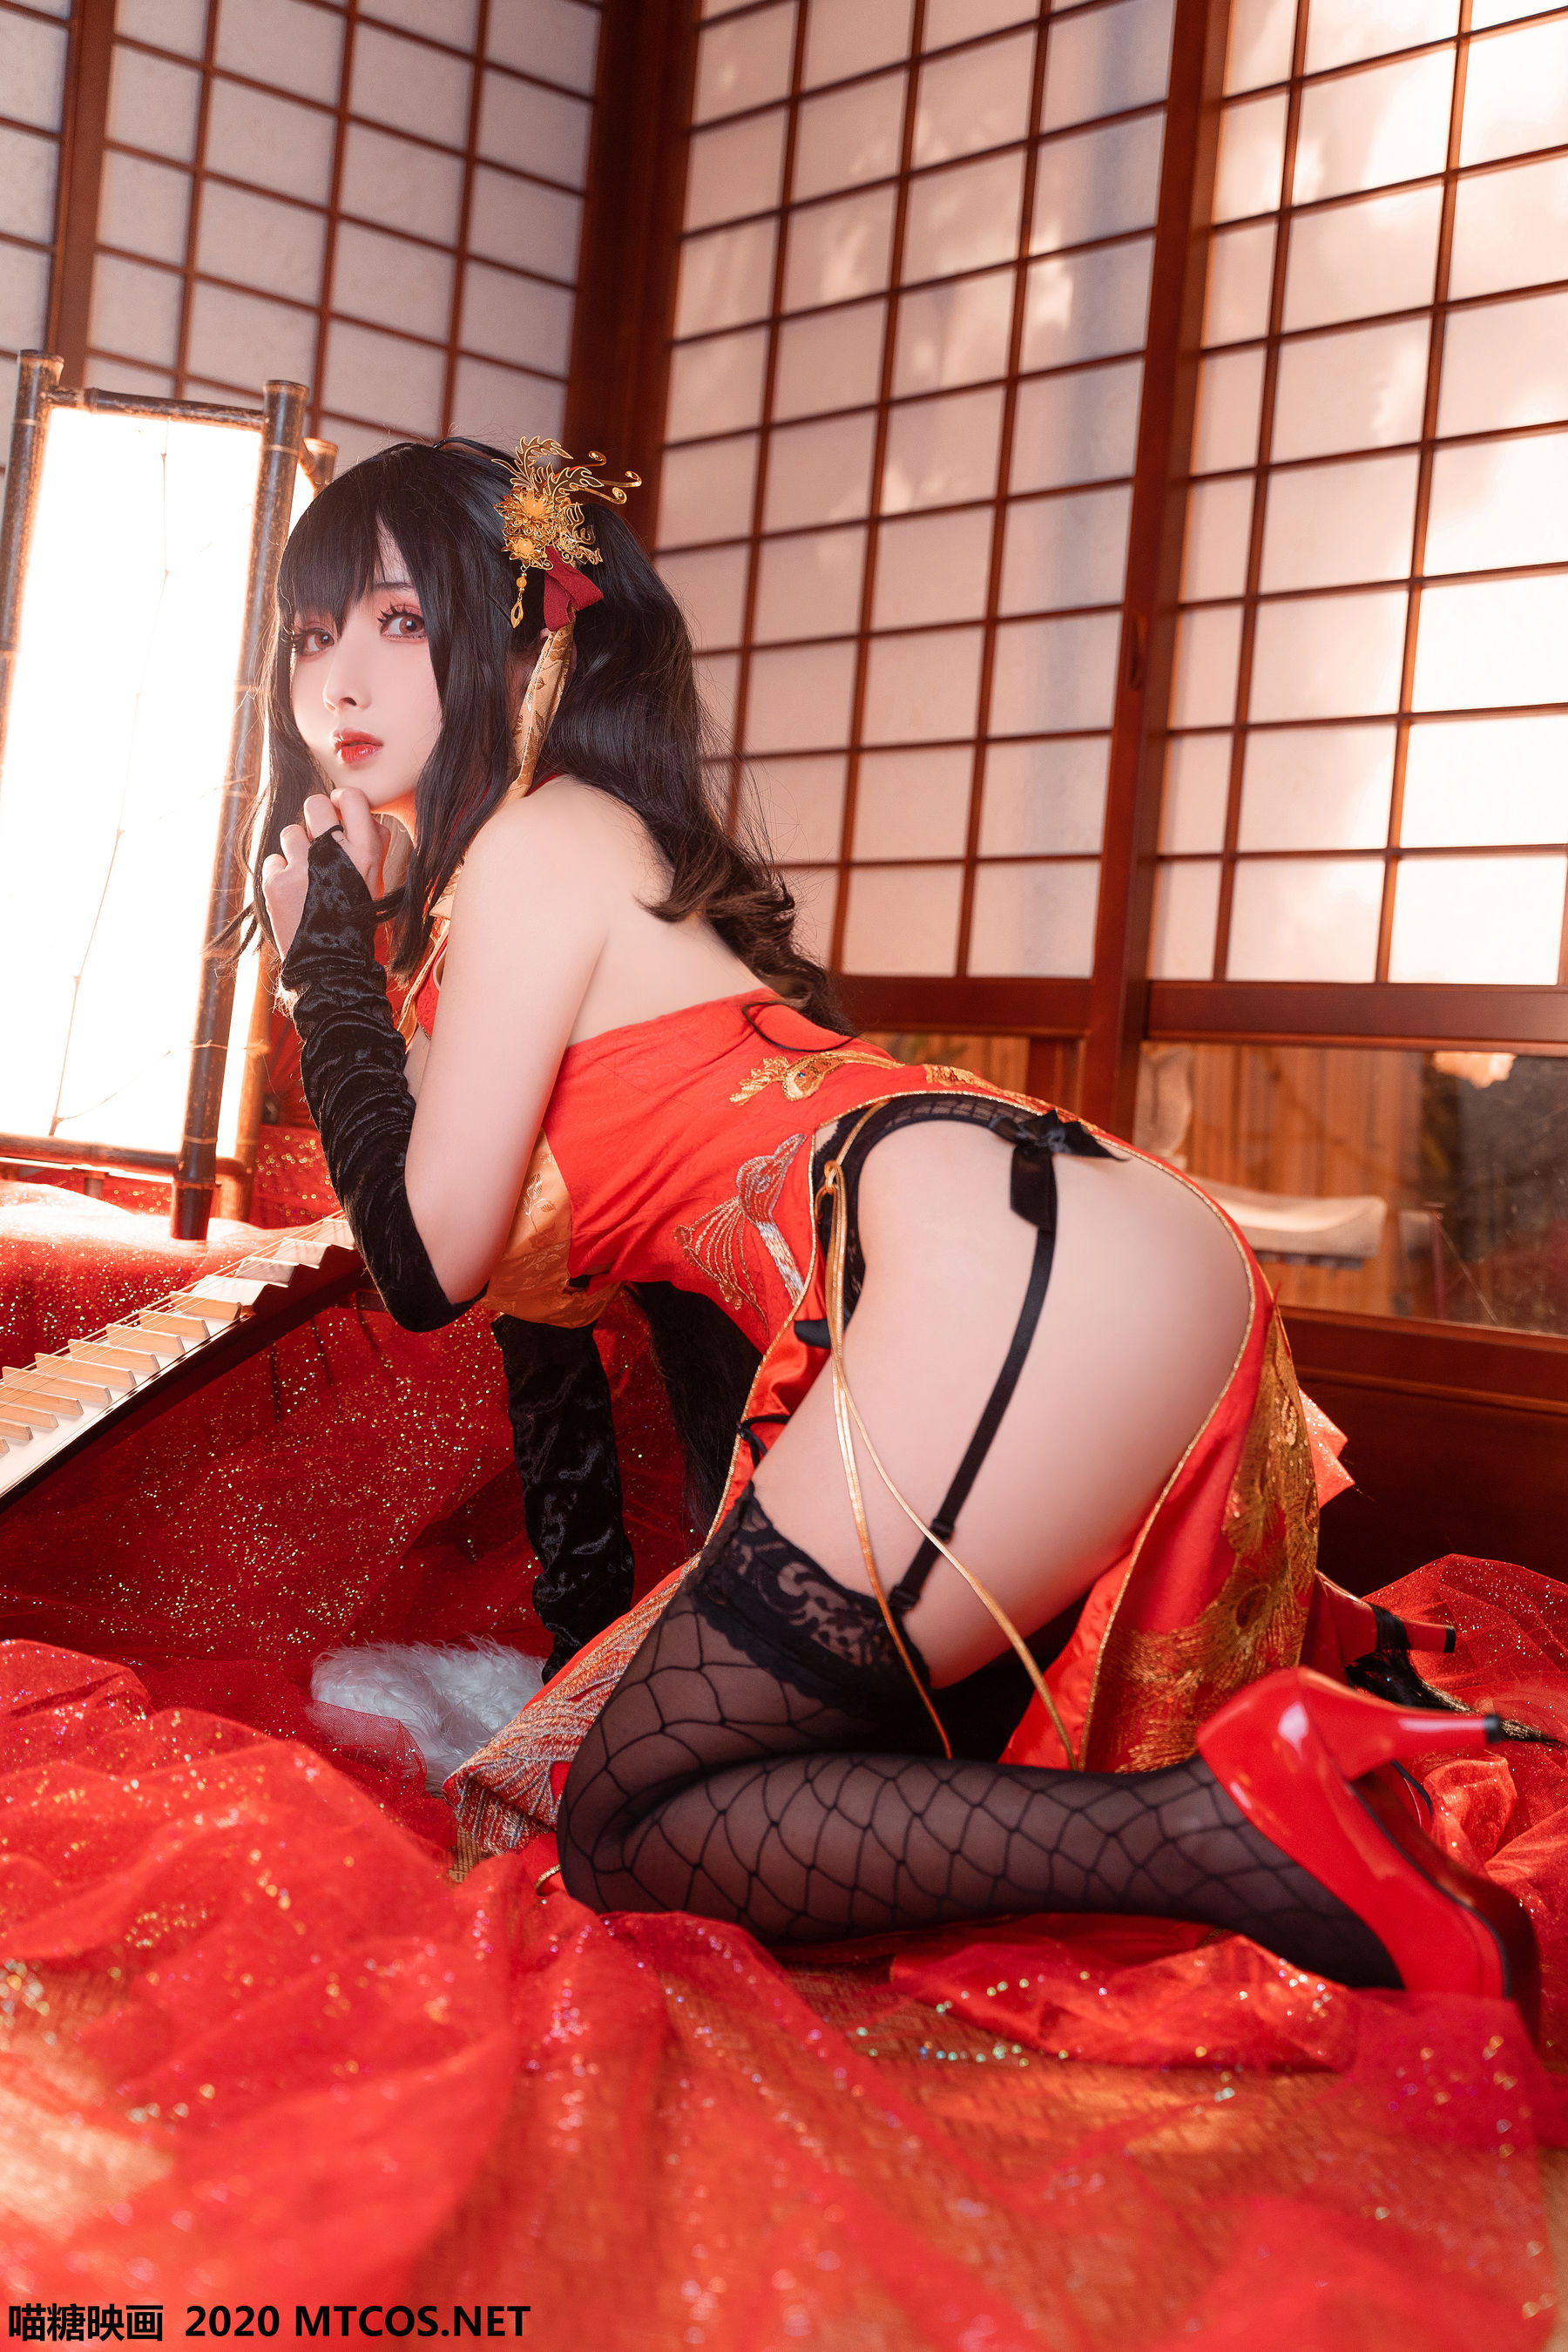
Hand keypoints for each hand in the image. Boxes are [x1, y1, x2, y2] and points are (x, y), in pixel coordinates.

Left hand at [262, 786, 394, 956]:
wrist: (331, 964)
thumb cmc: (357, 921)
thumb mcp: (376, 882)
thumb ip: (373, 844)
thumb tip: (364, 815)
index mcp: (366, 853)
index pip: (352, 797)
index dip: (341, 800)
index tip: (338, 811)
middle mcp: (335, 854)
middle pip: (315, 804)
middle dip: (314, 817)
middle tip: (316, 840)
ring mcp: (302, 866)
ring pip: (291, 833)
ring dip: (296, 851)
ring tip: (306, 878)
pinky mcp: (276, 882)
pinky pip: (273, 860)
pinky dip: (280, 875)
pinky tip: (292, 895)